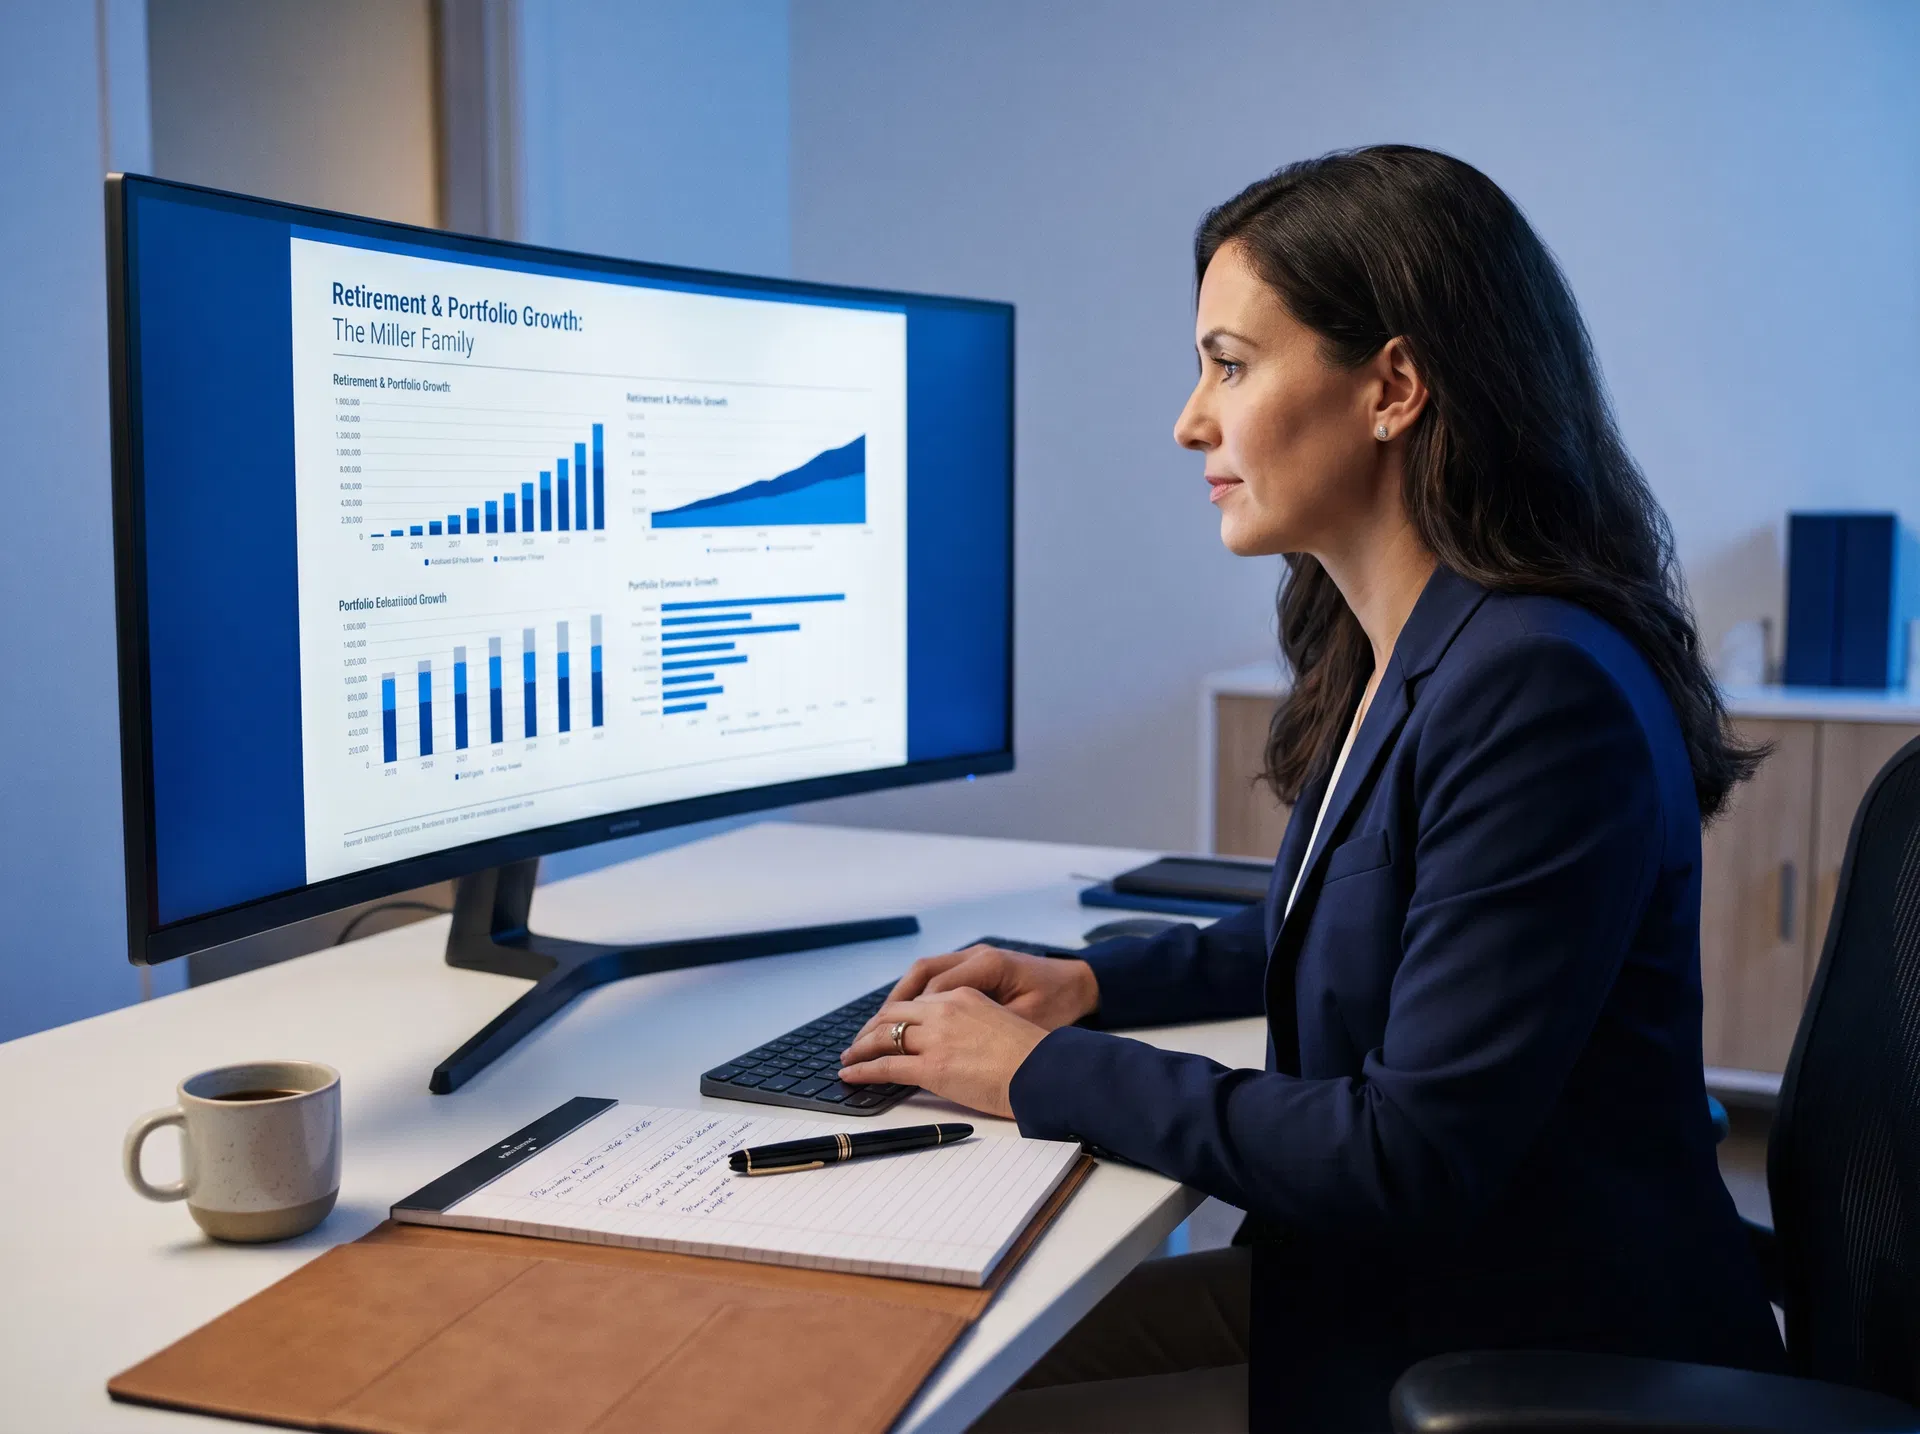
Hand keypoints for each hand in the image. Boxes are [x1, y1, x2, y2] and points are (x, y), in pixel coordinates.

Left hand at [838, 987, 1048, 1118]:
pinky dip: (863, 1070)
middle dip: (871, 1029)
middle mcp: (945, 1010)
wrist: (1046, 1072)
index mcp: (963, 996)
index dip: (894, 1014)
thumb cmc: (1033, 1055)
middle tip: (859, 1042)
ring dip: (862, 1048)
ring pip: (885, 1036)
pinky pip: (886, 1066)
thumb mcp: (1000, 1023)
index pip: (916, 1001)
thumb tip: (957, 1041)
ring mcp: (937, 1038)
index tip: (884, 1024)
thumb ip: (972, 1024)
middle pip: (893, 1014)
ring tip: (849, 1058)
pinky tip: (852, 1075)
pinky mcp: (933, 1067)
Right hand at [881, 944, 1099, 1030]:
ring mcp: (973, 958)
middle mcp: (975, 956)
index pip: (933, 987)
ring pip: (922, 973)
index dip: (907, 1017)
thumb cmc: (1058, 1004)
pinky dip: (916, 996)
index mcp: (988, 965)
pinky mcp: (974, 967)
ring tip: (877, 1029)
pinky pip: (935, 977)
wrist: (1080, 984)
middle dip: (890, 1008)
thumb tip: (946, 1053)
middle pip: (920, 976)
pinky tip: (905, 1019)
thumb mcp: (1027, 1023)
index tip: (882, 1045)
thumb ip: (987, 1032)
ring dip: (899, 1001)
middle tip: (865, 1040)